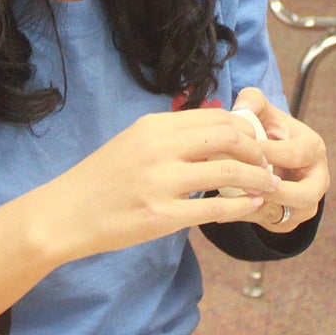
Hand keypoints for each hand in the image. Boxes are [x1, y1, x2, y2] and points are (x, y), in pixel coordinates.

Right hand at [39, 108, 275, 261]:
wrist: (66, 213)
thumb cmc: (103, 178)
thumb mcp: (134, 141)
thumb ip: (172, 136)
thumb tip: (217, 130)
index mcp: (154, 126)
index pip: (216, 116)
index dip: (246, 128)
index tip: (257, 141)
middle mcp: (159, 149)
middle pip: (229, 137)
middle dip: (257, 150)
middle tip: (267, 162)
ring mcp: (161, 183)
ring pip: (228, 173)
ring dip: (257, 179)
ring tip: (269, 185)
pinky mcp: (162, 217)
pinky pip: (215, 210)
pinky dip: (241, 207)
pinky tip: (252, 207)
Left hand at [227, 88, 329, 232]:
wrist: (276, 161)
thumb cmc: (269, 132)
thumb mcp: (264, 113)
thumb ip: (253, 101)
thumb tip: (242, 107)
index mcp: (313, 148)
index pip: (294, 154)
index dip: (267, 153)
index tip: (239, 151)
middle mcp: (318, 179)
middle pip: (305, 194)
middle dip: (275, 191)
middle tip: (245, 184)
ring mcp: (306, 204)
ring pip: (288, 214)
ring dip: (260, 207)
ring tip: (232, 200)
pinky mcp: (290, 221)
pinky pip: (270, 224)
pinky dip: (246, 216)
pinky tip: (222, 209)